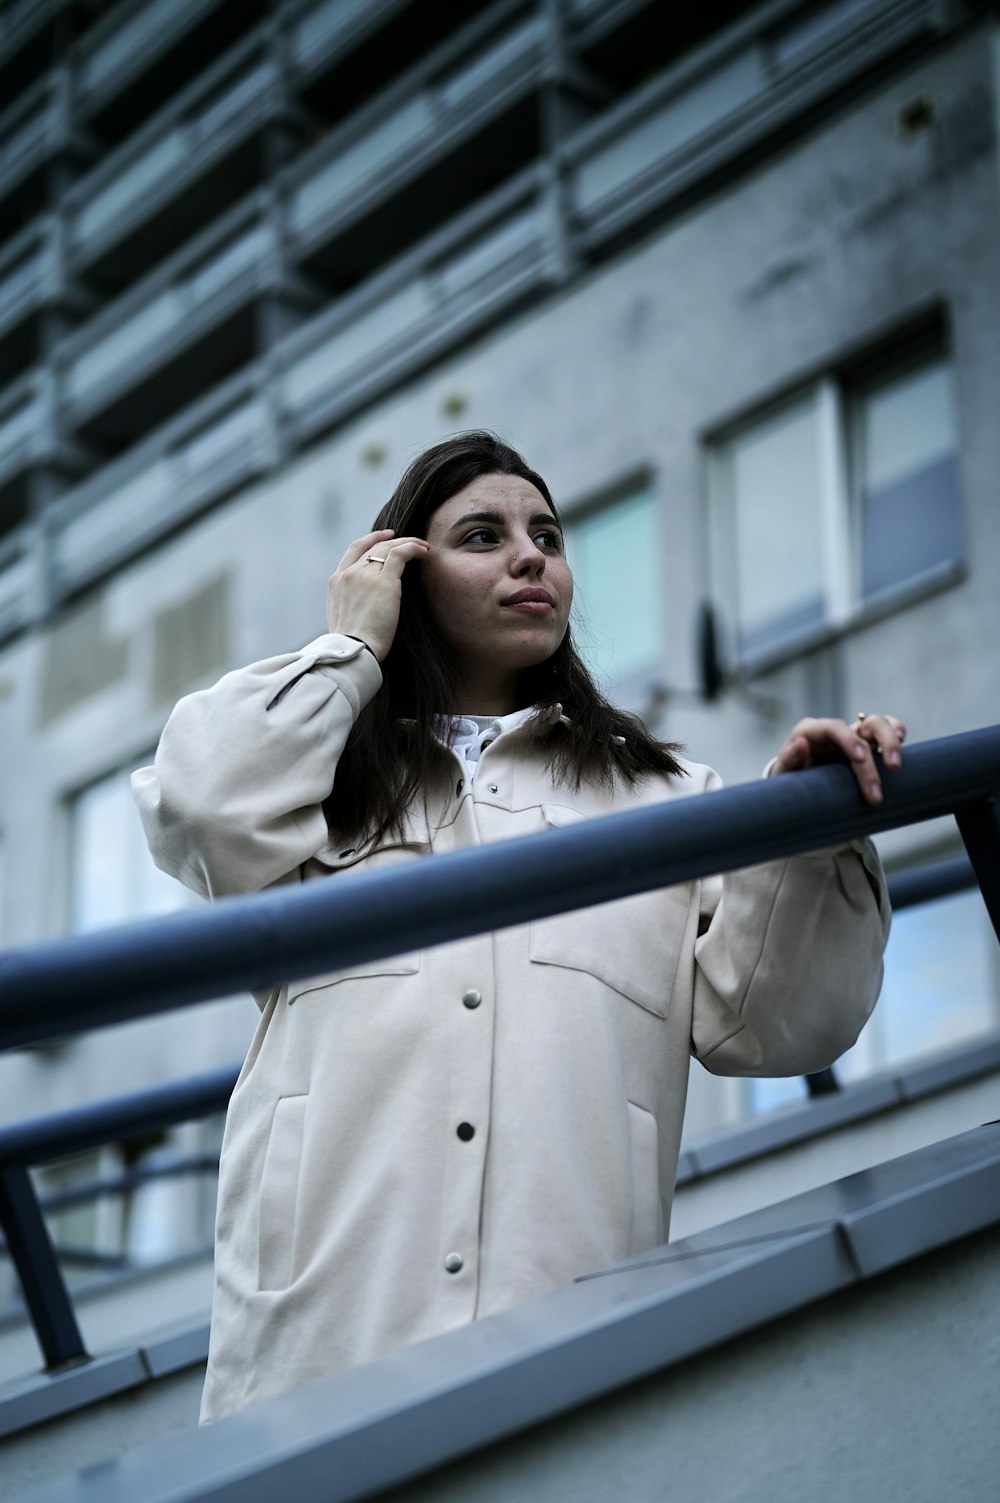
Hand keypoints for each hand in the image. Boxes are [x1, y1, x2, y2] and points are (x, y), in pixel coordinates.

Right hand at [326, 529, 429, 660]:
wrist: (353, 650)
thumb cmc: (352, 644)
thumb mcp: (342, 617)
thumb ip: (351, 602)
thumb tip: (364, 604)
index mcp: (336, 581)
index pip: (354, 550)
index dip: (371, 539)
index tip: (385, 538)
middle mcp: (349, 574)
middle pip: (373, 546)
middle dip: (393, 540)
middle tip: (409, 541)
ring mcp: (365, 575)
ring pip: (388, 547)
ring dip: (408, 543)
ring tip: (423, 546)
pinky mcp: (384, 582)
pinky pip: (400, 554)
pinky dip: (413, 548)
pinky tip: (424, 551)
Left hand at [768, 714, 906, 804]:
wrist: (797, 786)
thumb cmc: (789, 779)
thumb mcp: (783, 773)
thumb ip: (789, 759)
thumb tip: (801, 744)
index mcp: (811, 731)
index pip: (834, 728)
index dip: (849, 740)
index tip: (861, 758)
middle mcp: (835, 730)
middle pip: (864, 725)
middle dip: (881, 745)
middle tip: (893, 770)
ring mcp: (851, 735)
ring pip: (878, 725)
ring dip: (892, 741)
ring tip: (899, 763)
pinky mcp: (864, 743)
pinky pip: (885, 730)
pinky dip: (896, 731)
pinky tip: (903, 740)